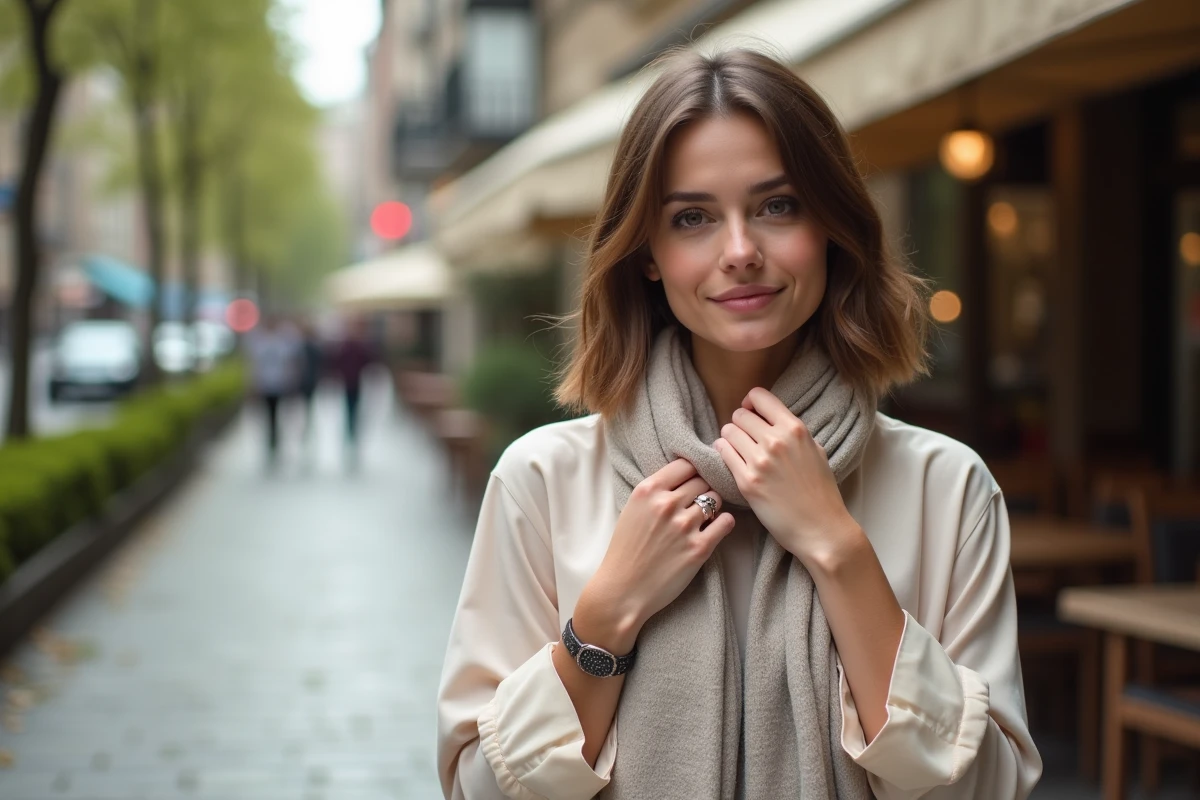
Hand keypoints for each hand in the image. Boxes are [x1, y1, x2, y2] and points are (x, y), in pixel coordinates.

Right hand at [576, 459, 735, 652]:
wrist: (622, 591)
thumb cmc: (625, 551)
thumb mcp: (632, 510)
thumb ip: (655, 492)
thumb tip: (683, 478)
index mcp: (648, 491)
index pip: (684, 464)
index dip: (691, 471)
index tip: (692, 479)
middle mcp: (666, 504)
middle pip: (702, 480)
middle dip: (703, 489)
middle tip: (699, 501)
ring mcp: (684, 526)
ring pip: (716, 498)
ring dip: (713, 506)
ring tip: (705, 517)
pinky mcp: (699, 548)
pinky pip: (725, 522)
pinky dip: (724, 523)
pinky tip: (716, 528)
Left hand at [714, 388, 858, 564]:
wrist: (821, 528)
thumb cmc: (821, 492)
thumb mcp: (816, 451)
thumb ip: (794, 433)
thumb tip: (771, 419)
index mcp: (795, 429)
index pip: (759, 396)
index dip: (751, 403)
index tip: (752, 413)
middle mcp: (776, 441)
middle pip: (739, 414)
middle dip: (740, 424)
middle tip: (745, 437)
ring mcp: (760, 461)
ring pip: (728, 431)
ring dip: (730, 438)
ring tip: (738, 450)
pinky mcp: (746, 482)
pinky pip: (723, 453)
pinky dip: (724, 453)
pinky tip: (732, 460)